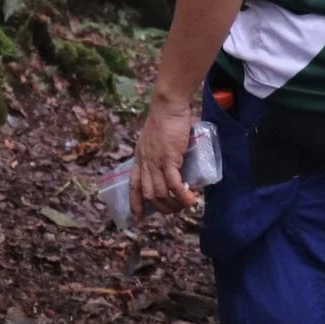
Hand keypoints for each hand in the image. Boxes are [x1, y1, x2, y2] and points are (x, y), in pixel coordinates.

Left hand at [134, 91, 197, 215]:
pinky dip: (182, 196)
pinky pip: (174, 185)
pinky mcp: (169, 159)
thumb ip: (160, 152)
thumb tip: (174, 161)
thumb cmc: (165, 118)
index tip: (137, 218)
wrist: (168, 105)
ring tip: (185, 205)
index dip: (134, 203)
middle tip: (174, 211)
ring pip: (161, 193)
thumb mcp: (154, 139)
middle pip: (148, 194)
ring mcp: (156, 161)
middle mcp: (145, 162)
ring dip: (173, 204)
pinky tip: (191, 199)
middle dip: (161, 208)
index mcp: (140, 158)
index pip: (133, 185)